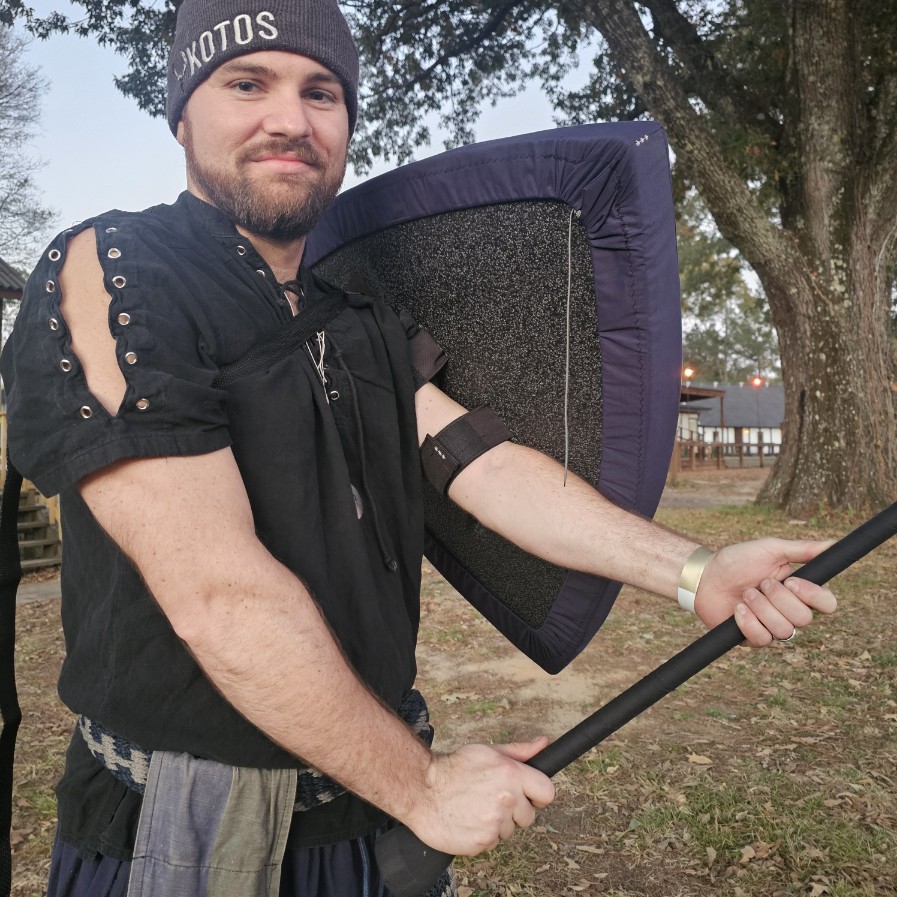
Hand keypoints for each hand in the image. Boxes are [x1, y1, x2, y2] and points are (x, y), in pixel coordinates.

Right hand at [402, 738, 554, 854]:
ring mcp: (495, 823)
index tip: (528, 795)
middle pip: (529, 815)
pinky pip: (493, 842)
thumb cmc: (454, 768)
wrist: (422, 789)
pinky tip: (469, 820)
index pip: (548, 792)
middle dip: (514, 810)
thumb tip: (544, 743)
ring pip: (510, 830)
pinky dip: (483, 835)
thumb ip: (519, 751)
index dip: (538, 794)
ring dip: (497, 823)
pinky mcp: (482, 842)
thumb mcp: (487, 751)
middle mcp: (507, 799)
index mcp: (511, 774)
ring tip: (476, 808)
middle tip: (491, 799)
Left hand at [694, 538, 837, 645]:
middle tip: (761, 583)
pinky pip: (763, 639)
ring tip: (746, 593)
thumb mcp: (771, 549)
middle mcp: (790, 611)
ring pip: (784, 631)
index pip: (828, 604)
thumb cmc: (738, 560)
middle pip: (805, 619)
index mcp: (800, 591)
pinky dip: (748, 622)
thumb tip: (835, 544)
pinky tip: (737, 609)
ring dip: (761, 608)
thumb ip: (803, 549)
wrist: (706, 576)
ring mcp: (773, 627)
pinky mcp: (754, 638)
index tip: (791, 582)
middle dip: (779, 599)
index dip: (814, 596)